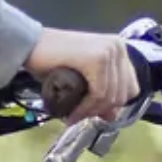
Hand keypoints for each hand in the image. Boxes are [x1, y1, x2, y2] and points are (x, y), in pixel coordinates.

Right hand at [24, 28, 139, 122]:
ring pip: (110, 96)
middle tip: (82, 116)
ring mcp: (109, 51)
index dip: (115, 106)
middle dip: (102, 111)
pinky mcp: (97, 59)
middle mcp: (117, 47)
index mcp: (118, 48)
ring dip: (91, 111)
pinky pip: (98, 94)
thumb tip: (112, 115)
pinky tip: (73, 113)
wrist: (30, 45)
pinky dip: (86, 108)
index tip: (98, 114)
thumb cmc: (52, 59)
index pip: (130, 88)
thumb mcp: (84, 76)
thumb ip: (101, 91)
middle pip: (122, 94)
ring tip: (74, 116)